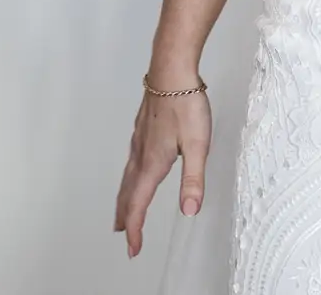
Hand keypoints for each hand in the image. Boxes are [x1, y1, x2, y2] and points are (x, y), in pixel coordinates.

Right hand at [114, 78, 211, 257]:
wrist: (171, 70)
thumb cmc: (186, 104)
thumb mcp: (198, 145)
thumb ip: (194, 179)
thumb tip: (189, 211)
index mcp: (153, 164)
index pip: (138, 205)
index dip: (135, 230)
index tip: (134, 249)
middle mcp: (141, 155)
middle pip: (127, 194)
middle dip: (125, 218)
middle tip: (124, 236)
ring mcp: (139, 141)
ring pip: (127, 177)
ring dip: (124, 198)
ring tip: (122, 211)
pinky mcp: (141, 129)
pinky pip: (130, 162)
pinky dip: (128, 178)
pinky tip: (135, 171)